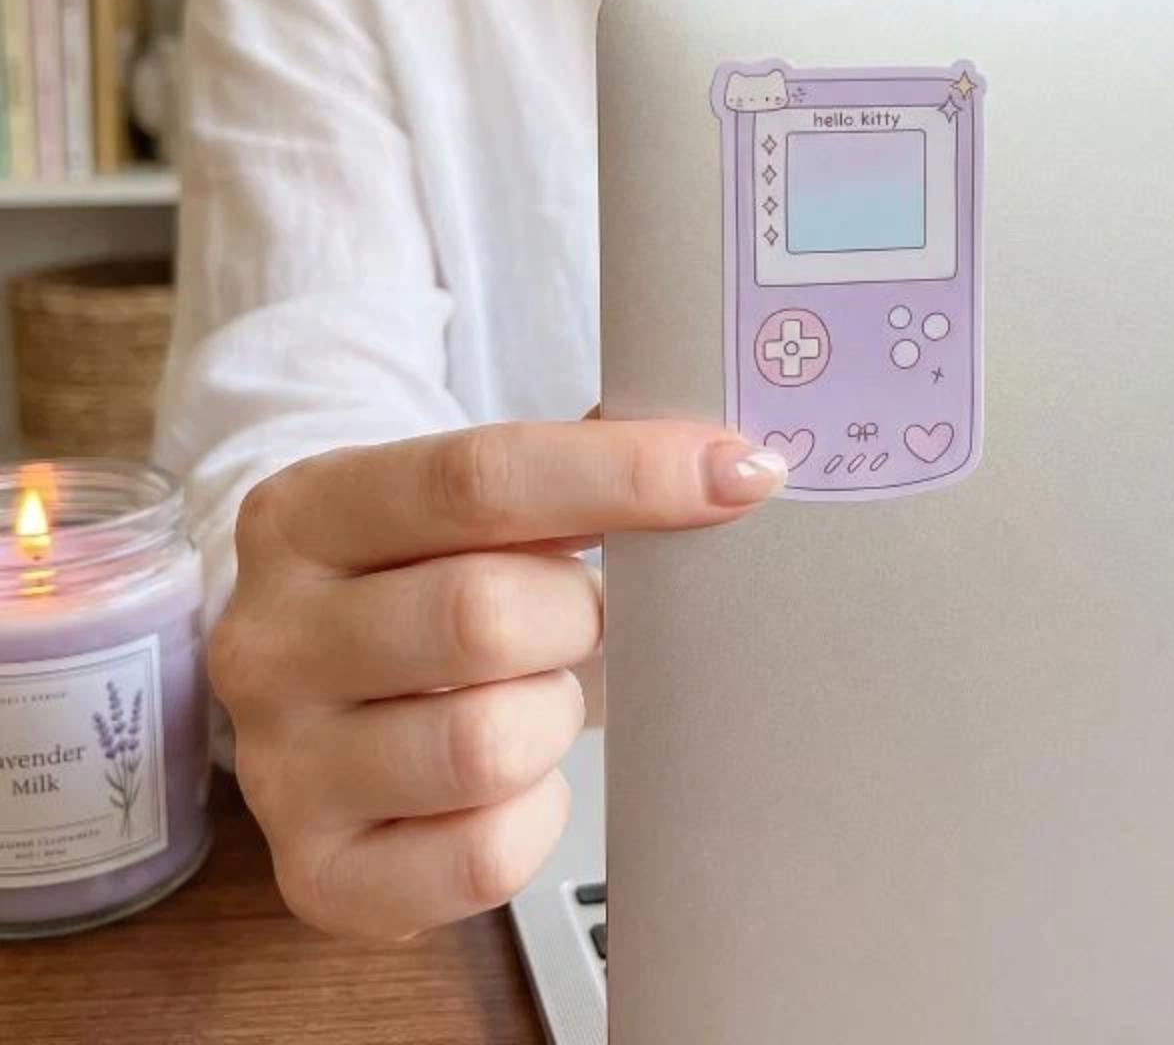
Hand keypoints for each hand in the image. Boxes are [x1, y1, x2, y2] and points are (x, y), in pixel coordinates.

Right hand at [208, 419, 787, 939]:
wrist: (316, 693)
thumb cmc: (423, 578)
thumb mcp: (462, 503)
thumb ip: (572, 465)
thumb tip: (726, 461)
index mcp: (305, 511)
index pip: (479, 477)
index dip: (625, 474)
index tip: (740, 475)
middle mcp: (270, 637)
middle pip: (481, 615)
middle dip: (580, 614)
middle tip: (588, 615)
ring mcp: (280, 766)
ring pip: (485, 743)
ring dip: (555, 713)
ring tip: (538, 692)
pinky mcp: (317, 875)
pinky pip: (484, 856)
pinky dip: (536, 812)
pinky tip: (519, 777)